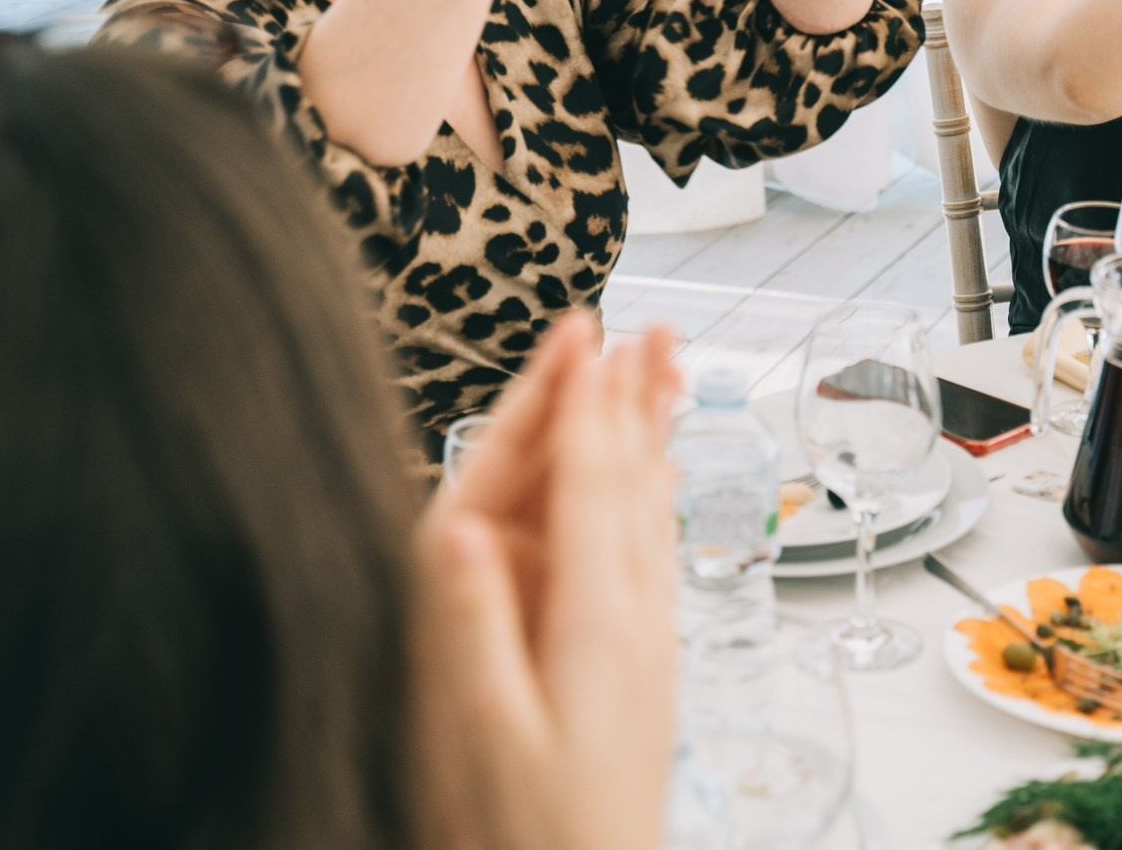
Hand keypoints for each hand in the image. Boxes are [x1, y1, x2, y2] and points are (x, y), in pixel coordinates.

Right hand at [414, 315, 682, 849]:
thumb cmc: (529, 834)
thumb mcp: (485, 738)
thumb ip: (473, 630)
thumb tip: (456, 527)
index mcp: (593, 621)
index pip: (590, 485)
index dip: (584, 404)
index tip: (585, 331)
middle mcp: (635, 616)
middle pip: (635, 481)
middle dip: (635, 399)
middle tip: (648, 323)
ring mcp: (649, 638)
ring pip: (654, 511)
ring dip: (655, 435)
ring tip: (666, 373)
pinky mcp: (648, 663)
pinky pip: (654, 552)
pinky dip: (654, 497)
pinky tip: (657, 483)